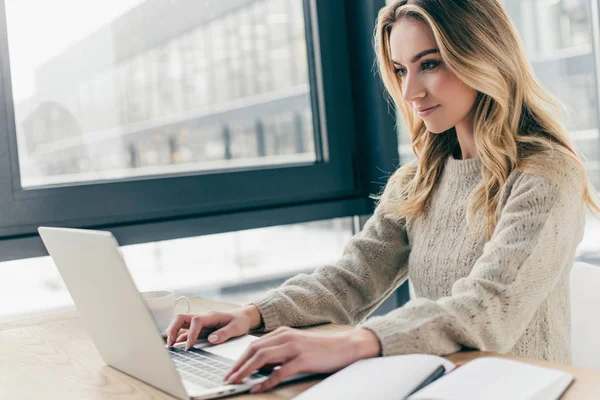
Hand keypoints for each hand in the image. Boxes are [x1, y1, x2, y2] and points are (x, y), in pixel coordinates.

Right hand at [164, 305, 261, 349]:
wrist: (244, 317)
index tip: (189, 346)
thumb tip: (212, 339)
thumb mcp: (237, 327)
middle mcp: (203, 317)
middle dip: (173, 330)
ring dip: (173, 333)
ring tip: (169, 347)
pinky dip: (179, 338)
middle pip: (181, 318)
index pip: (196, 321)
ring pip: (181, 323)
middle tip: (170, 345)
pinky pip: (186, 331)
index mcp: (211, 316)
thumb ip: (225, 333)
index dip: (191, 333)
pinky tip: (176, 346)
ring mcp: (200, 322)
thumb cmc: (240, 321)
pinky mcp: (200, 328)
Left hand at [223, 326, 380, 392]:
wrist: (346, 346)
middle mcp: (286, 337)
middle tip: (228, 377)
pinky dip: (266, 381)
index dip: (240, 358)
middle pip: (254, 349)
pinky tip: (258, 388)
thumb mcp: (297, 345)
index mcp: (283, 332)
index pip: (254, 344)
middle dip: (238, 365)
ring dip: (246, 371)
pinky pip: (279, 372)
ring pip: (262, 358)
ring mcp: (294, 347)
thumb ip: (280, 351)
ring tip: (237, 382)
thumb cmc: (322, 349)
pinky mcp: (303, 360)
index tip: (231, 370)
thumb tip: (262, 367)